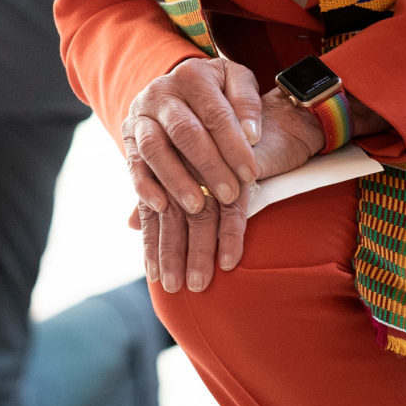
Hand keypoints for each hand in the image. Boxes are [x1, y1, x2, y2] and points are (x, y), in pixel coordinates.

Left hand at [129, 86, 346, 291]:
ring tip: (198, 282)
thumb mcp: (192, 166)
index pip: (157, 210)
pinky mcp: (241, 168)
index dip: (154, 243)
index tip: (154, 275)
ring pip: (202, 215)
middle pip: (177, 215)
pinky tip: (229, 260)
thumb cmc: (228, 140)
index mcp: (170, 162)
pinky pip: (235, 207)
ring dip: (200, 250)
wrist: (275, 117)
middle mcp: (186, 162)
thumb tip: (130, 224)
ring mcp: (212, 165)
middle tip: (173, 287)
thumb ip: (159, 189)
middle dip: (174, 252)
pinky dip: (231, 234)